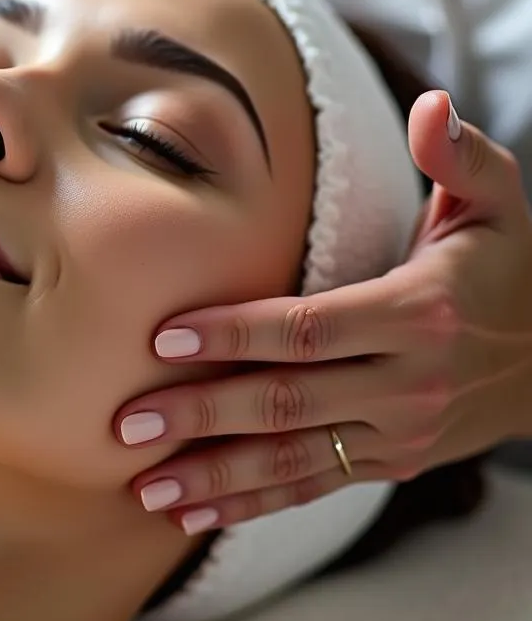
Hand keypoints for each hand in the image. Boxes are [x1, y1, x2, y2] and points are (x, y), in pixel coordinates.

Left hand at [119, 91, 531, 532]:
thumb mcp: (498, 204)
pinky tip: (194, 516)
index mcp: (416, 314)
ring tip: (144, 487)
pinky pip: (312, 486)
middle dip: (202, 415)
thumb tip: (429, 104)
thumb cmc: (507, 269)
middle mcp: (404, 384)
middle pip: (286, 403)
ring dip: (215, 478)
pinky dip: (251, 505)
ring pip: (292, 460)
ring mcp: (396, 434)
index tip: (164, 337)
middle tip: (127, 423)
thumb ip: (459, 156)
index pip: (308, 328)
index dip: (235, 334)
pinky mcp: (388, 464)